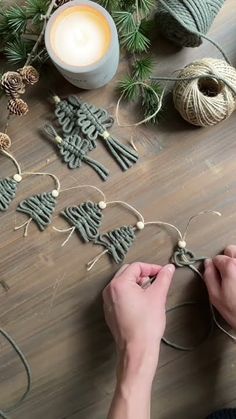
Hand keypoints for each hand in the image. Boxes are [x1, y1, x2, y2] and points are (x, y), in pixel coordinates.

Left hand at [103, 262, 174, 379]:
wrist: (137, 349)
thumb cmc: (146, 324)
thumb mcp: (158, 296)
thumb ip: (164, 278)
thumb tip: (169, 268)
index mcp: (119, 284)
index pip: (136, 266)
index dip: (152, 268)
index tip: (163, 273)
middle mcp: (109, 290)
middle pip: (127, 272)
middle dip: (143, 274)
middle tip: (157, 281)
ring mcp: (107, 302)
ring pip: (123, 284)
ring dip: (137, 283)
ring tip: (150, 292)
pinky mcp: (110, 312)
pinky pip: (120, 295)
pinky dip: (130, 293)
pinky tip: (142, 303)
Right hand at [204, 245, 235, 329]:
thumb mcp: (215, 296)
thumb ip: (209, 276)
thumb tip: (207, 265)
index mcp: (230, 266)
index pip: (216, 258)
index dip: (215, 268)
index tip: (218, 277)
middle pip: (230, 250)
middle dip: (227, 259)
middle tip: (227, 274)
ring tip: (235, 277)